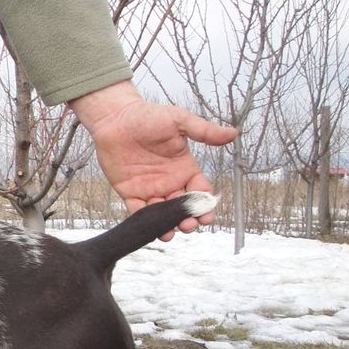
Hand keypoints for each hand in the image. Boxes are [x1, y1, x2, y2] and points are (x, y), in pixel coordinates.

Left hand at [70, 81, 235, 239]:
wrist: (115, 118)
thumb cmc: (147, 116)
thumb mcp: (179, 121)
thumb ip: (204, 131)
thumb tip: (233, 133)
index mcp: (184, 168)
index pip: (199, 190)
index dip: (204, 203)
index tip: (207, 213)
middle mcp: (170, 182)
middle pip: (183, 207)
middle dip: (188, 218)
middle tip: (190, 225)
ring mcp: (150, 188)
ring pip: (162, 213)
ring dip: (168, 224)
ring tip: (171, 232)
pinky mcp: (129, 192)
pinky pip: (138, 210)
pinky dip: (145, 220)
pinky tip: (151, 227)